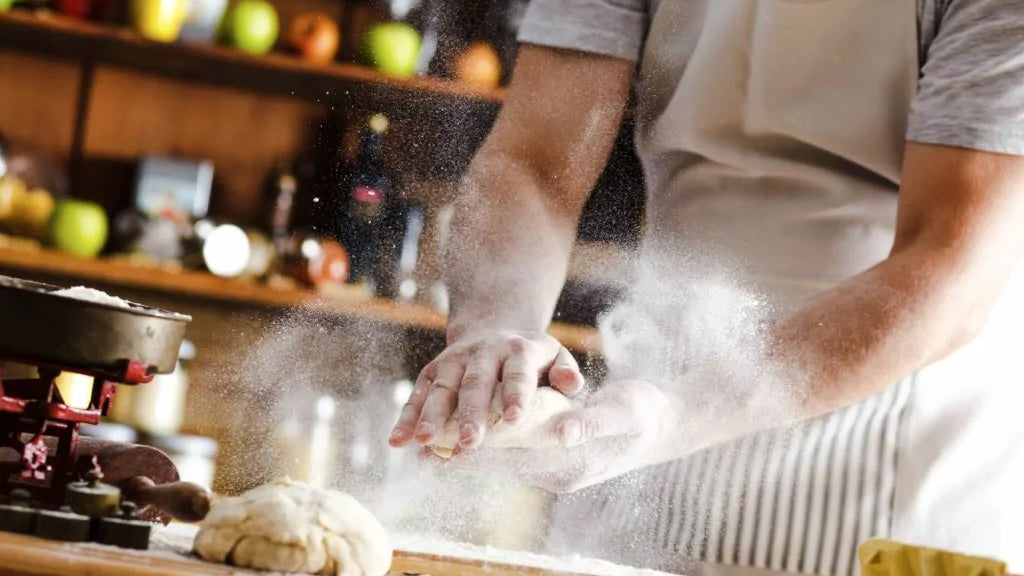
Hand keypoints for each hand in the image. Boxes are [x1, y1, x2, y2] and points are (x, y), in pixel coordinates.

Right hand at [388, 330, 584, 451]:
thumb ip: (566, 372)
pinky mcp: (433, 372)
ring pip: (441, 389)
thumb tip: (573, 386)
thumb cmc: (532, 357)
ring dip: (431, 416)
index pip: (518, 373)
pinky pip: (417, 395)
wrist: (494, 328)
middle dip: (471, 413)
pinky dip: (406, 418)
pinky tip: (398, 442)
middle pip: (475, 384)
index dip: (516, 395)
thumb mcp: (555, 356)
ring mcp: (454, 360)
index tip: (514, 420)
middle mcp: (483, 352)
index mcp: (518, 350)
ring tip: (424, 442)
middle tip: (469, 441)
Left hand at [420, 380, 684, 492]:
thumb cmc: (642, 414)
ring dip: (471, 451)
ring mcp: (556, 468)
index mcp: (572, 464)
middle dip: (464, 455)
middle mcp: (559, 473)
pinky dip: (490, 445)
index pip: (515, 459)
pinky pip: (515, 453)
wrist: (663, 423)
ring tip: (432, 443)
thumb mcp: (621, 413)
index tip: (444, 447)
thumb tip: (564, 430)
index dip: (479, 452)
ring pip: (505, 460)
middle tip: (423, 447)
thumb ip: (590, 422)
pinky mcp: (555, 457)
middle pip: (502, 464)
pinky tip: (468, 435)